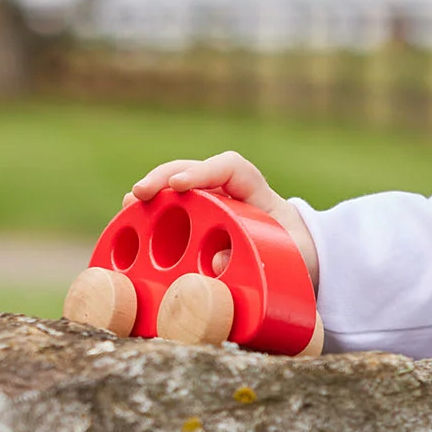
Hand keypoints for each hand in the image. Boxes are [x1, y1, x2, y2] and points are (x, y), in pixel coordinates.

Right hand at [130, 150, 319, 285]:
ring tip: (127, 207)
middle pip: (194, 169)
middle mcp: (230, 192)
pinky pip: (173, 212)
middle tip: (139, 193)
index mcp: (256, 192)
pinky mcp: (199, 223)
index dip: (203, 171)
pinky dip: (153, 216)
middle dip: (164, 177)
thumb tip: (218, 261)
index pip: (230, 167)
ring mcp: (212, 205)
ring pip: (178, 188)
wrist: (304, 263)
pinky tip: (131, 226)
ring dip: (152, 193)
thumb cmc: (299, 255)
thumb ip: (260, 259)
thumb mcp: (289, 259)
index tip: (181, 185)